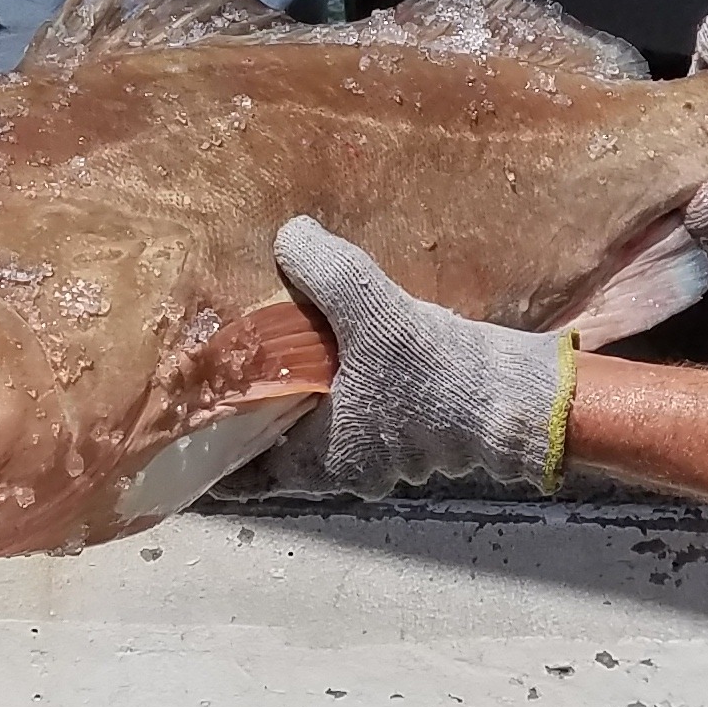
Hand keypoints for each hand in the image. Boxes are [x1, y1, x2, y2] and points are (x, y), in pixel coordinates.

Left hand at [236, 217, 573, 496]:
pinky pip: (365, 405)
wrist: (524, 398)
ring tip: (284, 338)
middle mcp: (348, 466)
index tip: (183, 416)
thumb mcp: (370, 313)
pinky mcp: (421, 428)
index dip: (211, 446)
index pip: (244, 471)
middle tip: (231, 355)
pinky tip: (348, 336)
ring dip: (309, 388)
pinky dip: (349, 379)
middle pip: (282, 441)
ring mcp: (387, 452)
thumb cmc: (439, 375)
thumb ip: (324, 272)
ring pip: (327, 422)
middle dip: (261, 403)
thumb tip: (289, 235)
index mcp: (319, 460)